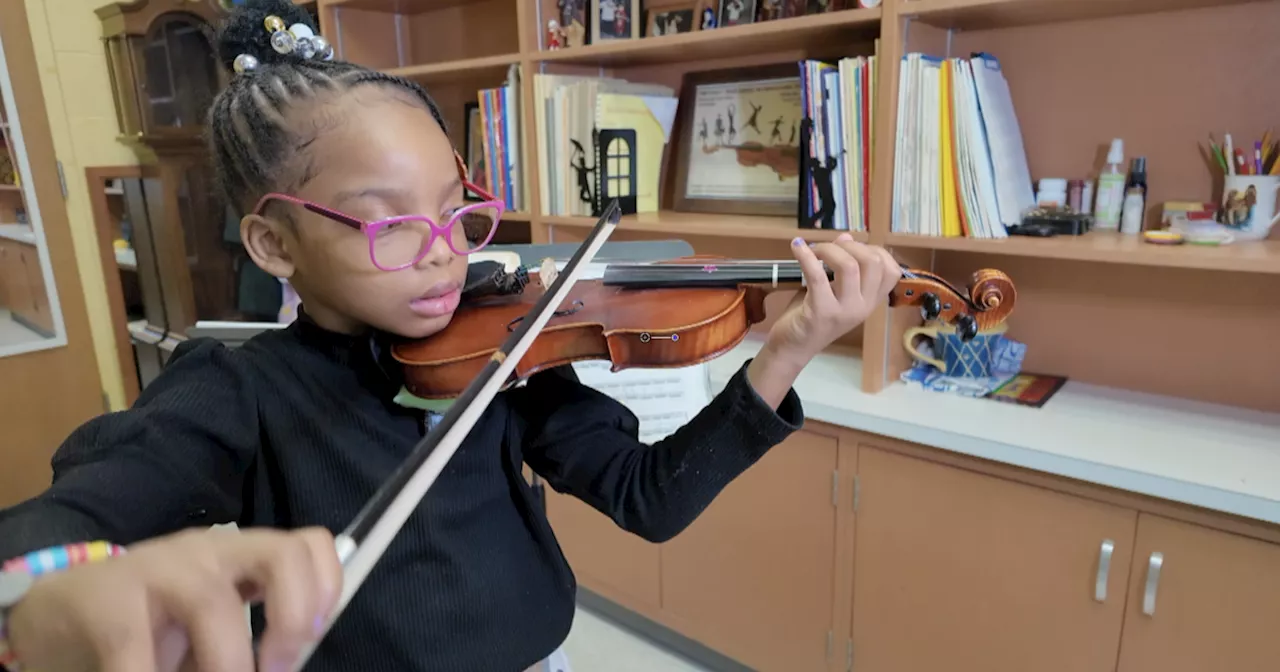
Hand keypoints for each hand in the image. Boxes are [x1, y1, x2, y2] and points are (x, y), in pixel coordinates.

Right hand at [7, 526, 341, 671]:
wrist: (56, 614)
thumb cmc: (148, 626)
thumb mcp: (209, 631)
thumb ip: (250, 643)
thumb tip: (285, 669)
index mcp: (241, 556)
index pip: (307, 544)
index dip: (327, 585)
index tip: (314, 637)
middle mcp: (208, 551)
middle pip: (279, 552)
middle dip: (292, 616)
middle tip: (277, 670)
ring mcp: (156, 566)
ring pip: (212, 601)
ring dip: (227, 661)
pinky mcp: (104, 596)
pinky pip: (133, 642)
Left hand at [747, 234, 898, 406]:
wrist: (793, 348)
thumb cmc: (813, 317)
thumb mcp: (833, 290)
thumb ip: (841, 265)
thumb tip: (846, 237)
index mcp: (871, 302)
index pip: (891, 270)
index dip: (874, 250)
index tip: (853, 248)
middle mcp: (863, 307)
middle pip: (873, 262)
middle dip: (850, 245)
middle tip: (829, 248)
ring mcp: (844, 310)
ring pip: (849, 265)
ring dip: (829, 249)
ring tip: (813, 250)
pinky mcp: (821, 311)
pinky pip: (817, 274)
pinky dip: (805, 255)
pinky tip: (797, 246)